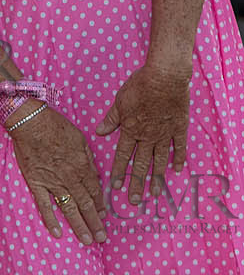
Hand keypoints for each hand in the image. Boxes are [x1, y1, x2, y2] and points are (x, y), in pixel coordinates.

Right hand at [8, 103, 108, 243]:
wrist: (31, 122)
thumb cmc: (55, 125)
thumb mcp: (80, 138)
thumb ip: (88, 158)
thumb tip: (94, 173)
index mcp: (83, 166)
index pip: (94, 191)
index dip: (100, 205)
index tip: (104, 216)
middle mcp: (70, 178)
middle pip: (86, 204)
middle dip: (95, 222)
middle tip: (101, 238)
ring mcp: (53, 182)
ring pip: (69, 208)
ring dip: (79, 225)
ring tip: (87, 240)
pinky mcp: (36, 183)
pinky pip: (44, 204)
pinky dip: (50, 219)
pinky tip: (57, 232)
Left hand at [96, 60, 191, 204]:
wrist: (164, 78)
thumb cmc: (139, 86)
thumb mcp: (119, 101)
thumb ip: (111, 119)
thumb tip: (99, 132)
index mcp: (131, 129)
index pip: (122, 155)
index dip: (119, 172)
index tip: (116, 187)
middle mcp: (147, 136)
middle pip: (141, 164)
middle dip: (137, 183)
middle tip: (135, 201)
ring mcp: (164, 134)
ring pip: (160, 160)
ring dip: (157, 178)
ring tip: (155, 194)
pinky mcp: (179, 128)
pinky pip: (179, 147)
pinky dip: (178, 159)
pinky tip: (177, 170)